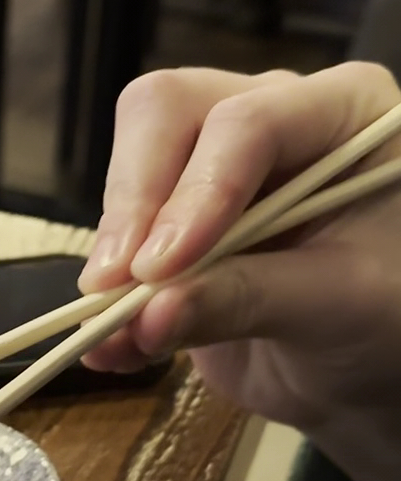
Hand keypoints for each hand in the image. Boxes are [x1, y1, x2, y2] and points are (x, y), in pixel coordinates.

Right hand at [78, 62, 400, 480]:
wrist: (372, 369)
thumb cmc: (391, 321)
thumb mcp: (342, 307)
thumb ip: (252, 298)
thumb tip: (150, 313)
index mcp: (340, 110)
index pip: (248, 122)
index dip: (198, 190)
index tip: (160, 268)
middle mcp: (271, 115)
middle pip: (167, 115)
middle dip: (135, 202)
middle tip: (115, 283)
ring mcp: (215, 163)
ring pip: (130, 166)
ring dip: (115, 251)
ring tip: (114, 329)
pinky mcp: (174, 219)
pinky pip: (120, 236)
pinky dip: (108, 293)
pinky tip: (109, 345)